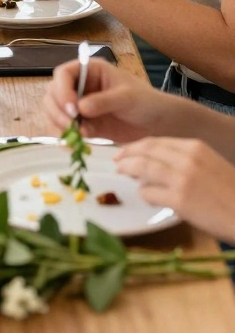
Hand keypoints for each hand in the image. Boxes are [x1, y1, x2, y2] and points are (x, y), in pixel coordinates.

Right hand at [44, 59, 169, 142]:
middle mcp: (80, 86)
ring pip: (55, 112)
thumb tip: (81, 108)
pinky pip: (65, 129)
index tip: (73, 109)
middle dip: (58, 110)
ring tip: (75, 136)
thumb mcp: (127, 98)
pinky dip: (66, 137)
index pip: (63, 74)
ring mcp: (79, 106)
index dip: (62, 90)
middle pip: (53, 93)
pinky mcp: (83, 124)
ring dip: (58, 124)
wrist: (157, 124)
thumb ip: (104, 101)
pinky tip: (74, 146)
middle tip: (72, 125)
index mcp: (89, 71)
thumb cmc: (145, 101)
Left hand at [115, 138, 234, 242]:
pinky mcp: (179, 199)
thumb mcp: (210, 165)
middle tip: (116, 160)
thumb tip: (161, 166)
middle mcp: (186, 158)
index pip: (157, 141)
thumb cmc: (231, 193)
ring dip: (129, 169)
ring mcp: (182, 178)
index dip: (138, 145)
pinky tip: (143, 195)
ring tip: (121, 172)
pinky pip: (151, 192)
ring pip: (145, 168)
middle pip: (147, 150)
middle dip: (128, 153)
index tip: (126, 150)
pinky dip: (144, 193)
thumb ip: (186, 161)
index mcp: (194, 147)